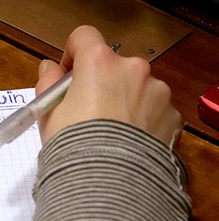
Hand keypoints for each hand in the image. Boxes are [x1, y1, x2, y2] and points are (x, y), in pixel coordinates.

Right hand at [36, 25, 181, 146]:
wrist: (110, 182)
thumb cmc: (74, 147)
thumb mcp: (49, 115)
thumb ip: (48, 84)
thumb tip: (49, 69)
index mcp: (99, 62)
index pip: (84, 37)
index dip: (73, 54)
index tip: (68, 75)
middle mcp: (132, 68)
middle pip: (114, 66)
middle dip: (103, 83)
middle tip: (90, 113)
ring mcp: (157, 91)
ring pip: (138, 88)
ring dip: (127, 101)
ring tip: (114, 134)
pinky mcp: (172, 115)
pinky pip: (155, 111)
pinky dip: (144, 121)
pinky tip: (131, 143)